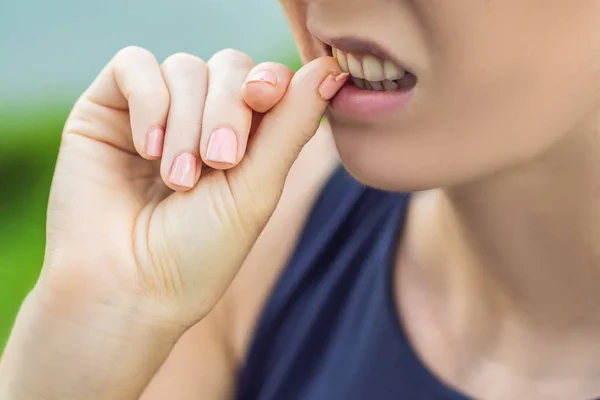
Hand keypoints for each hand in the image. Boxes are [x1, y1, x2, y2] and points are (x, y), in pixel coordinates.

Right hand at [41, 46, 346, 327]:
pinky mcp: (107, 109)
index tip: (264, 100)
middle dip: (228, 110)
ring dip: (186, 123)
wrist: (128, 289)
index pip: (266, 80)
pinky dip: (148, 101)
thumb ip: (291, 125)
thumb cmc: (199, 252)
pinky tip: (145, 150)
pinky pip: (133, 65)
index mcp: (243, 138)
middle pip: (229, 67)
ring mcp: (155, 112)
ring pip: (184, 68)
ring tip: (178, 181)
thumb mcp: (256, 188)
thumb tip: (331, 69)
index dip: (270, 81)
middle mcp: (200, 120)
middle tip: (219, 163)